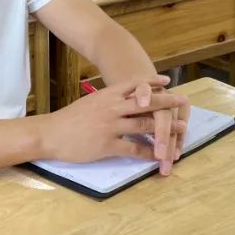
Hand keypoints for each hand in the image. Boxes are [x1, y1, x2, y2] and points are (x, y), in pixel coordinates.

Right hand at [42, 76, 189, 170]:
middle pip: (146, 102)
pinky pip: (133, 148)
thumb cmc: (69, 119)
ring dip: (165, 127)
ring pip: (144, 124)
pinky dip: (148, 151)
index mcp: (107, 95)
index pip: (134, 84)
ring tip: (180, 128)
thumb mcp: (90, 102)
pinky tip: (158, 154)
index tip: (167, 81)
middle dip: (167, 101)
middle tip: (183, 101)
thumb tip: (122, 98)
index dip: (152, 82)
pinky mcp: (107, 145)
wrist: (50, 134)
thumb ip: (108, 100)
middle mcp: (112, 107)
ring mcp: (111, 126)